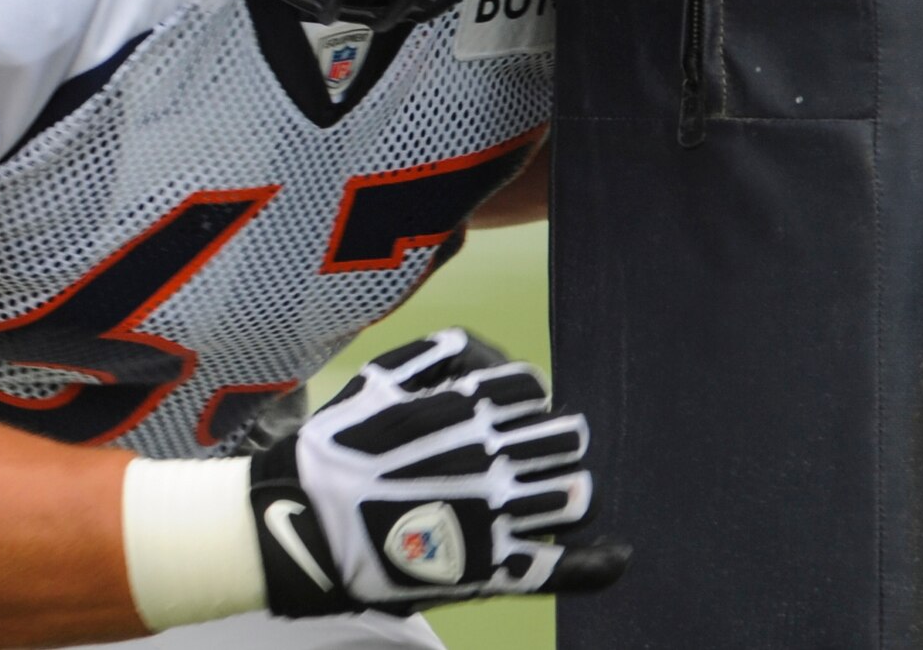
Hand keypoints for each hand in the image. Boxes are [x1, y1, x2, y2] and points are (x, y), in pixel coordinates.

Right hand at [246, 328, 627, 616]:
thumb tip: (503, 361)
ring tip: (557, 492)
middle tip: (542, 451)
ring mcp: (492, 515)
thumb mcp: (382, 375)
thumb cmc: (342, 445)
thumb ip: (445, 352)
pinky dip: (592, 564)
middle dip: (555, 441)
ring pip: (568, 495)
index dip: (525, 402)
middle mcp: (489, 457)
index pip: (533, 393)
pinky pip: (556, 567)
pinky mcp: (488, 568)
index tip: (511, 415)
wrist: (306, 524)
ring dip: (568, 490)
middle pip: (562, 439)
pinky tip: (616, 555)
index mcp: (466, 406)